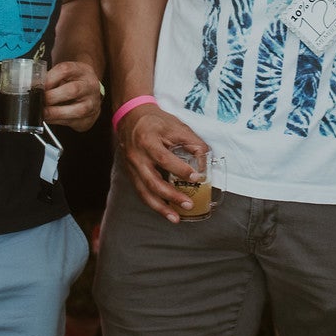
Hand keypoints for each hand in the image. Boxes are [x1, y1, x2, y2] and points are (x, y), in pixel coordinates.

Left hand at [44, 61, 102, 131]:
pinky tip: (50, 118)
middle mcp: (90, 86)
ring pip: (78, 109)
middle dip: (52, 97)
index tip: (37, 85)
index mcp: (82, 70)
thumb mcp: (65, 74)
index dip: (49, 78)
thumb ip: (51, 78)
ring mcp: (92, 103)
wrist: (90, 93)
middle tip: (39, 101)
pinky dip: (58, 121)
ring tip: (43, 112)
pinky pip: (73, 121)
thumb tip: (31, 86)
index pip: (65, 70)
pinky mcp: (89, 118)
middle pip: (73, 90)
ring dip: (56, 113)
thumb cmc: (73, 82)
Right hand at [117, 105, 209, 223]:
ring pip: (144, 192)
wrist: (130, 117)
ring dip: (160, 208)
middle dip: (171, 196)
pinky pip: (141, 192)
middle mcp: (136, 156)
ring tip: (176, 218)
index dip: (180, 170)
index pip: (164, 159)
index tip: (196, 177)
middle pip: (152, 182)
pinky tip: (166, 211)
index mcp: (147, 141)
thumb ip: (192, 142)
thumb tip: (205, 161)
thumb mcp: (175, 126)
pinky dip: (154, 204)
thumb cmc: (155, 121)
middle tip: (189, 204)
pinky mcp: (131, 174)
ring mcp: (131, 167)